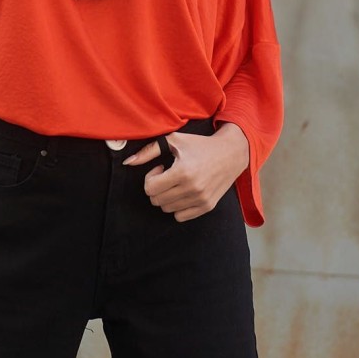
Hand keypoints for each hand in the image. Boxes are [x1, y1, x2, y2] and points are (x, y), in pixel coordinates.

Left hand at [124, 122, 249, 221]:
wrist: (230, 153)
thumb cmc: (199, 145)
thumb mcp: (174, 140)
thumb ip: (148, 151)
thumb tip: (128, 162)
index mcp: (182, 172)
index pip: (150, 188)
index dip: (151, 177)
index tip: (160, 168)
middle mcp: (192, 188)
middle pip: (157, 200)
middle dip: (157, 187)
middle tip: (167, 175)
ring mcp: (201, 199)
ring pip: (167, 209)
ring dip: (166, 196)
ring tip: (176, 182)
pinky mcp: (207, 207)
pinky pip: (180, 217)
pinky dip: (177, 206)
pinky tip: (184, 191)